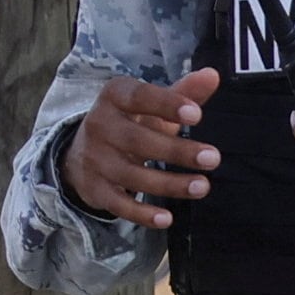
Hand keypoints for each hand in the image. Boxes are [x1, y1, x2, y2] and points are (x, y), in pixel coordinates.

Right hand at [64, 68, 224, 229]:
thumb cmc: (130, 122)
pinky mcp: (95, 189)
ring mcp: (95, 159)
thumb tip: (213, 75)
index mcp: (115, 97)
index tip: (197, 115)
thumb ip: (183, 92)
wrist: (81, 152)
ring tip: (202, 186)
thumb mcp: (151, 105)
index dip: (166, 105)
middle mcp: (100, 125)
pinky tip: (167, 218)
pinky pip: (119, 204)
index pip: (139, 97)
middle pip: (138, 141)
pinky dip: (142, 213)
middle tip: (213, 158)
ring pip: (132, 176)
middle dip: (176, 151)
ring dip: (169, 184)